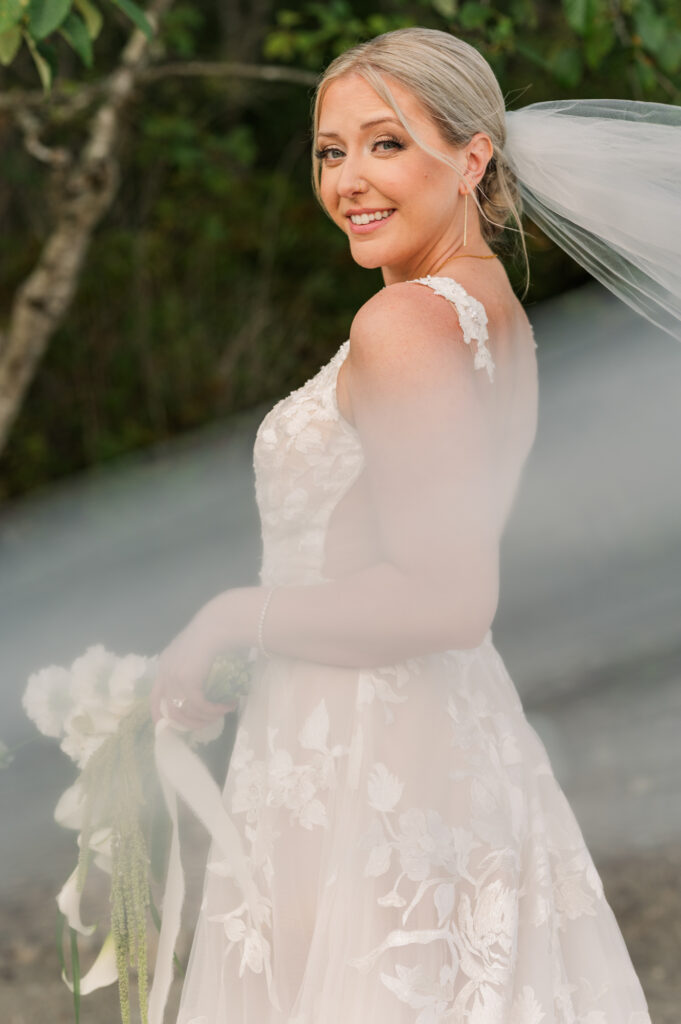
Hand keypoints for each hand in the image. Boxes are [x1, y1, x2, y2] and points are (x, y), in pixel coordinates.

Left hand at [150, 606, 238, 728]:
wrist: (216, 624)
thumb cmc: (210, 632)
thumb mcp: (194, 650)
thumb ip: (191, 664)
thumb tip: (201, 684)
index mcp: (165, 664)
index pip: (154, 697)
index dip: (160, 715)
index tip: (171, 727)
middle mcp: (165, 673)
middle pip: (169, 710)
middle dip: (188, 723)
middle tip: (206, 723)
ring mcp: (174, 678)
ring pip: (185, 712)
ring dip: (205, 718)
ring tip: (221, 714)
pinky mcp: (188, 682)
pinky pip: (199, 706)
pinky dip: (214, 710)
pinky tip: (227, 707)